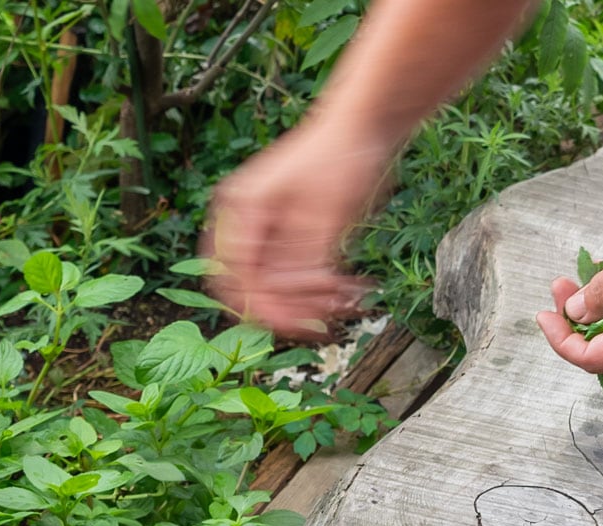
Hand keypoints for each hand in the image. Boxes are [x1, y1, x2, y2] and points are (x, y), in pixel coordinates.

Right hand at [201, 118, 391, 337]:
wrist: (366, 125)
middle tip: (326, 319)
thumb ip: (305, 258)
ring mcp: (268, 230)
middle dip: (287, 308)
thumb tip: (284, 298)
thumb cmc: (342, 156)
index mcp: (242, 209)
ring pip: (275, 287)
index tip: (300, 322)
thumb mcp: (328, 212)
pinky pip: (297, 276)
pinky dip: (320, 288)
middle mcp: (247, 222)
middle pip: (249, 286)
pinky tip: (350, 289)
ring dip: (308, 301)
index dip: (264, 305)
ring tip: (347, 300)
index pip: (236, 274)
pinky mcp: (291, 236)